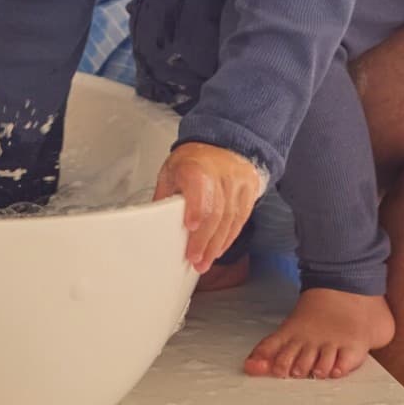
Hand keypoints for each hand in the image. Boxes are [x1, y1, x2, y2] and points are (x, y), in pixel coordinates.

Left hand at [155, 142, 266, 271]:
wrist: (222, 144)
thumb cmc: (193, 161)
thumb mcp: (171, 172)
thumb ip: (165, 196)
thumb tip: (154, 222)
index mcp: (196, 165)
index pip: (199, 188)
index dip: (196, 208)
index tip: (190, 227)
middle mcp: (221, 172)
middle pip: (215, 211)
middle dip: (205, 240)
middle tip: (196, 259)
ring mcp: (238, 181)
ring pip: (230, 218)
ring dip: (217, 244)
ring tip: (205, 261)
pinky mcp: (250, 190)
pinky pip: (241, 218)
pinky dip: (229, 237)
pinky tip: (219, 248)